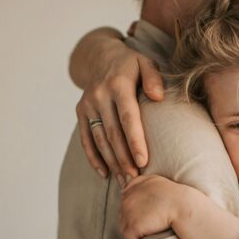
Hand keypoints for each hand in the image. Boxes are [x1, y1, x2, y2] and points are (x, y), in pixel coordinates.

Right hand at [76, 37, 163, 185]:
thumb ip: (154, 77)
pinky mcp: (80, 112)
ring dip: (111, 162)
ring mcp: (87, 104)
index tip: (143, 161)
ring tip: (125, 181)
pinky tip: (105, 173)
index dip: (135, 140)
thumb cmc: (130, 65)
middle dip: (124, 158)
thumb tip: (158, 97)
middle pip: (112, 133)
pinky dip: (94, 158)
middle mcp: (99, 95)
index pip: (127, 117)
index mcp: (118, 84)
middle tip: (136, 180)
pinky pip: (86, 139)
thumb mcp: (145, 62)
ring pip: (99, 139)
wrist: (99, 56)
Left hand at [119, 175, 186, 238]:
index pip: (125, 201)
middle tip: (149, 223)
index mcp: (133, 188)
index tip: (147, 213)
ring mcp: (128, 213)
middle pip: (123, 215)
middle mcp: (127, 199)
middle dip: (133, 220)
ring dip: (134, 230)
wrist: (182, 206)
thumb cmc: (174, 196)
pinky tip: (146, 236)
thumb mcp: (155, 181)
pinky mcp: (133, 227)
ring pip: (124, 227)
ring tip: (147, 230)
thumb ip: (140, 183)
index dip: (135, 210)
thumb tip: (126, 187)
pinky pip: (129, 237)